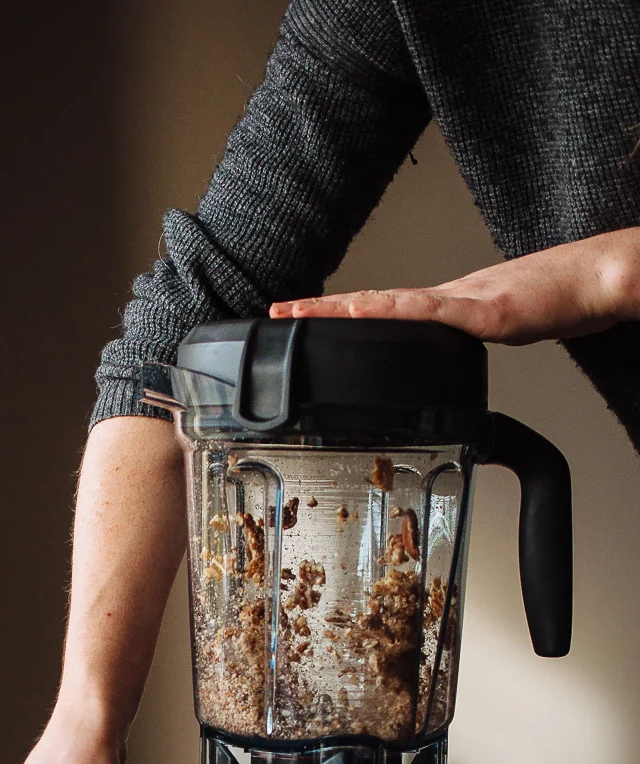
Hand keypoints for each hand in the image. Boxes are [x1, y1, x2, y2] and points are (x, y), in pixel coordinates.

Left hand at [270, 228, 639, 344]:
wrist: (601, 280)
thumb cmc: (565, 299)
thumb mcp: (508, 330)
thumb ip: (477, 345)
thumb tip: (455, 368)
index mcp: (451, 308)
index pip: (385, 309)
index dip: (341, 314)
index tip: (301, 319)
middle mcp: (449, 299)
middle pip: (372, 303)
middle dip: (321, 311)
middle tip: (276, 313)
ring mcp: (466, 302)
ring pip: (389, 303)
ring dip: (341, 309)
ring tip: (298, 313)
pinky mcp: (489, 311)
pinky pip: (430, 312)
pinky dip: (392, 312)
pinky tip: (361, 312)